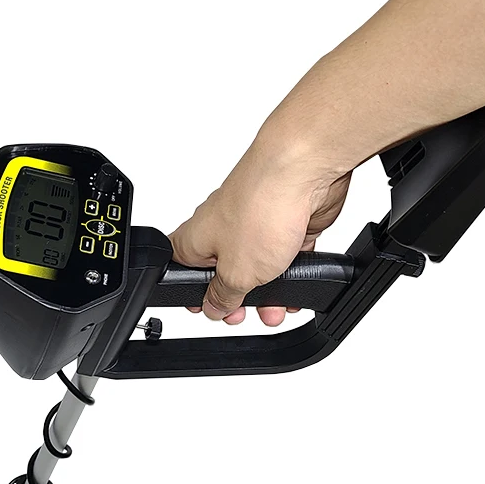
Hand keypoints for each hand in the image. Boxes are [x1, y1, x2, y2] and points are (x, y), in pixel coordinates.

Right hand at [169, 137, 351, 325]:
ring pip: (255, 265)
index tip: (204, 309)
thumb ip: (223, 295)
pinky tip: (296, 285)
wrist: (305, 170)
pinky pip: (282, 255)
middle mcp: (220, 228)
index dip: (191, 292)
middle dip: (234, 298)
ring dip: (265, 290)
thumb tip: (213, 307)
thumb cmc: (261, 207)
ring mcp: (252, 223)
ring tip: (274, 309)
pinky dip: (288, 273)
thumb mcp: (236, 274)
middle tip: (241, 314)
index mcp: (195, 239)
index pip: (179, 269)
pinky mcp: (284, 221)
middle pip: (221, 271)